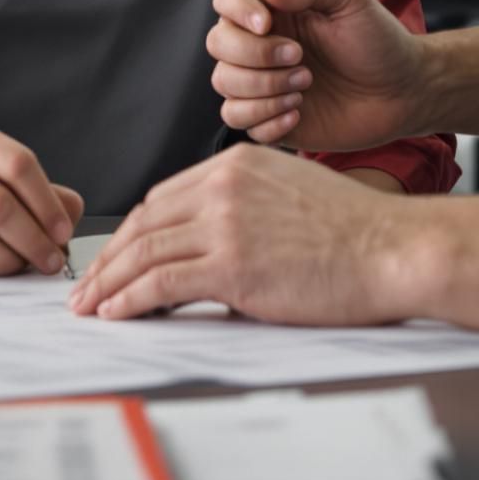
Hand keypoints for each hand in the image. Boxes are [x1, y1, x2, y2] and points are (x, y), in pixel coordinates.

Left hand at [67, 145, 423, 325]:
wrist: (393, 250)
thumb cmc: (355, 233)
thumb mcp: (287, 198)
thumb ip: (242, 215)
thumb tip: (207, 258)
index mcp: (236, 166)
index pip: (162, 199)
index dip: (131, 233)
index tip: (114, 258)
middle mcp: (223, 186)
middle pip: (143, 223)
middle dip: (107, 259)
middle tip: (85, 287)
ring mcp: (225, 224)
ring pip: (143, 253)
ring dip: (107, 284)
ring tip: (88, 307)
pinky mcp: (231, 264)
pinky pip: (161, 284)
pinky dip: (130, 300)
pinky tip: (116, 314)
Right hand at [207, 0, 427, 150]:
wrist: (402, 91)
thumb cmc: (379, 40)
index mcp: (274, 10)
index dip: (236, 10)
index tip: (267, 24)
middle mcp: (260, 44)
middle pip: (217, 44)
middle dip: (255, 55)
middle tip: (301, 59)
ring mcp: (262, 82)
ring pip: (223, 84)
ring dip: (261, 87)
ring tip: (305, 86)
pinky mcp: (269, 118)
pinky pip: (238, 120)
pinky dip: (265, 118)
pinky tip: (299, 113)